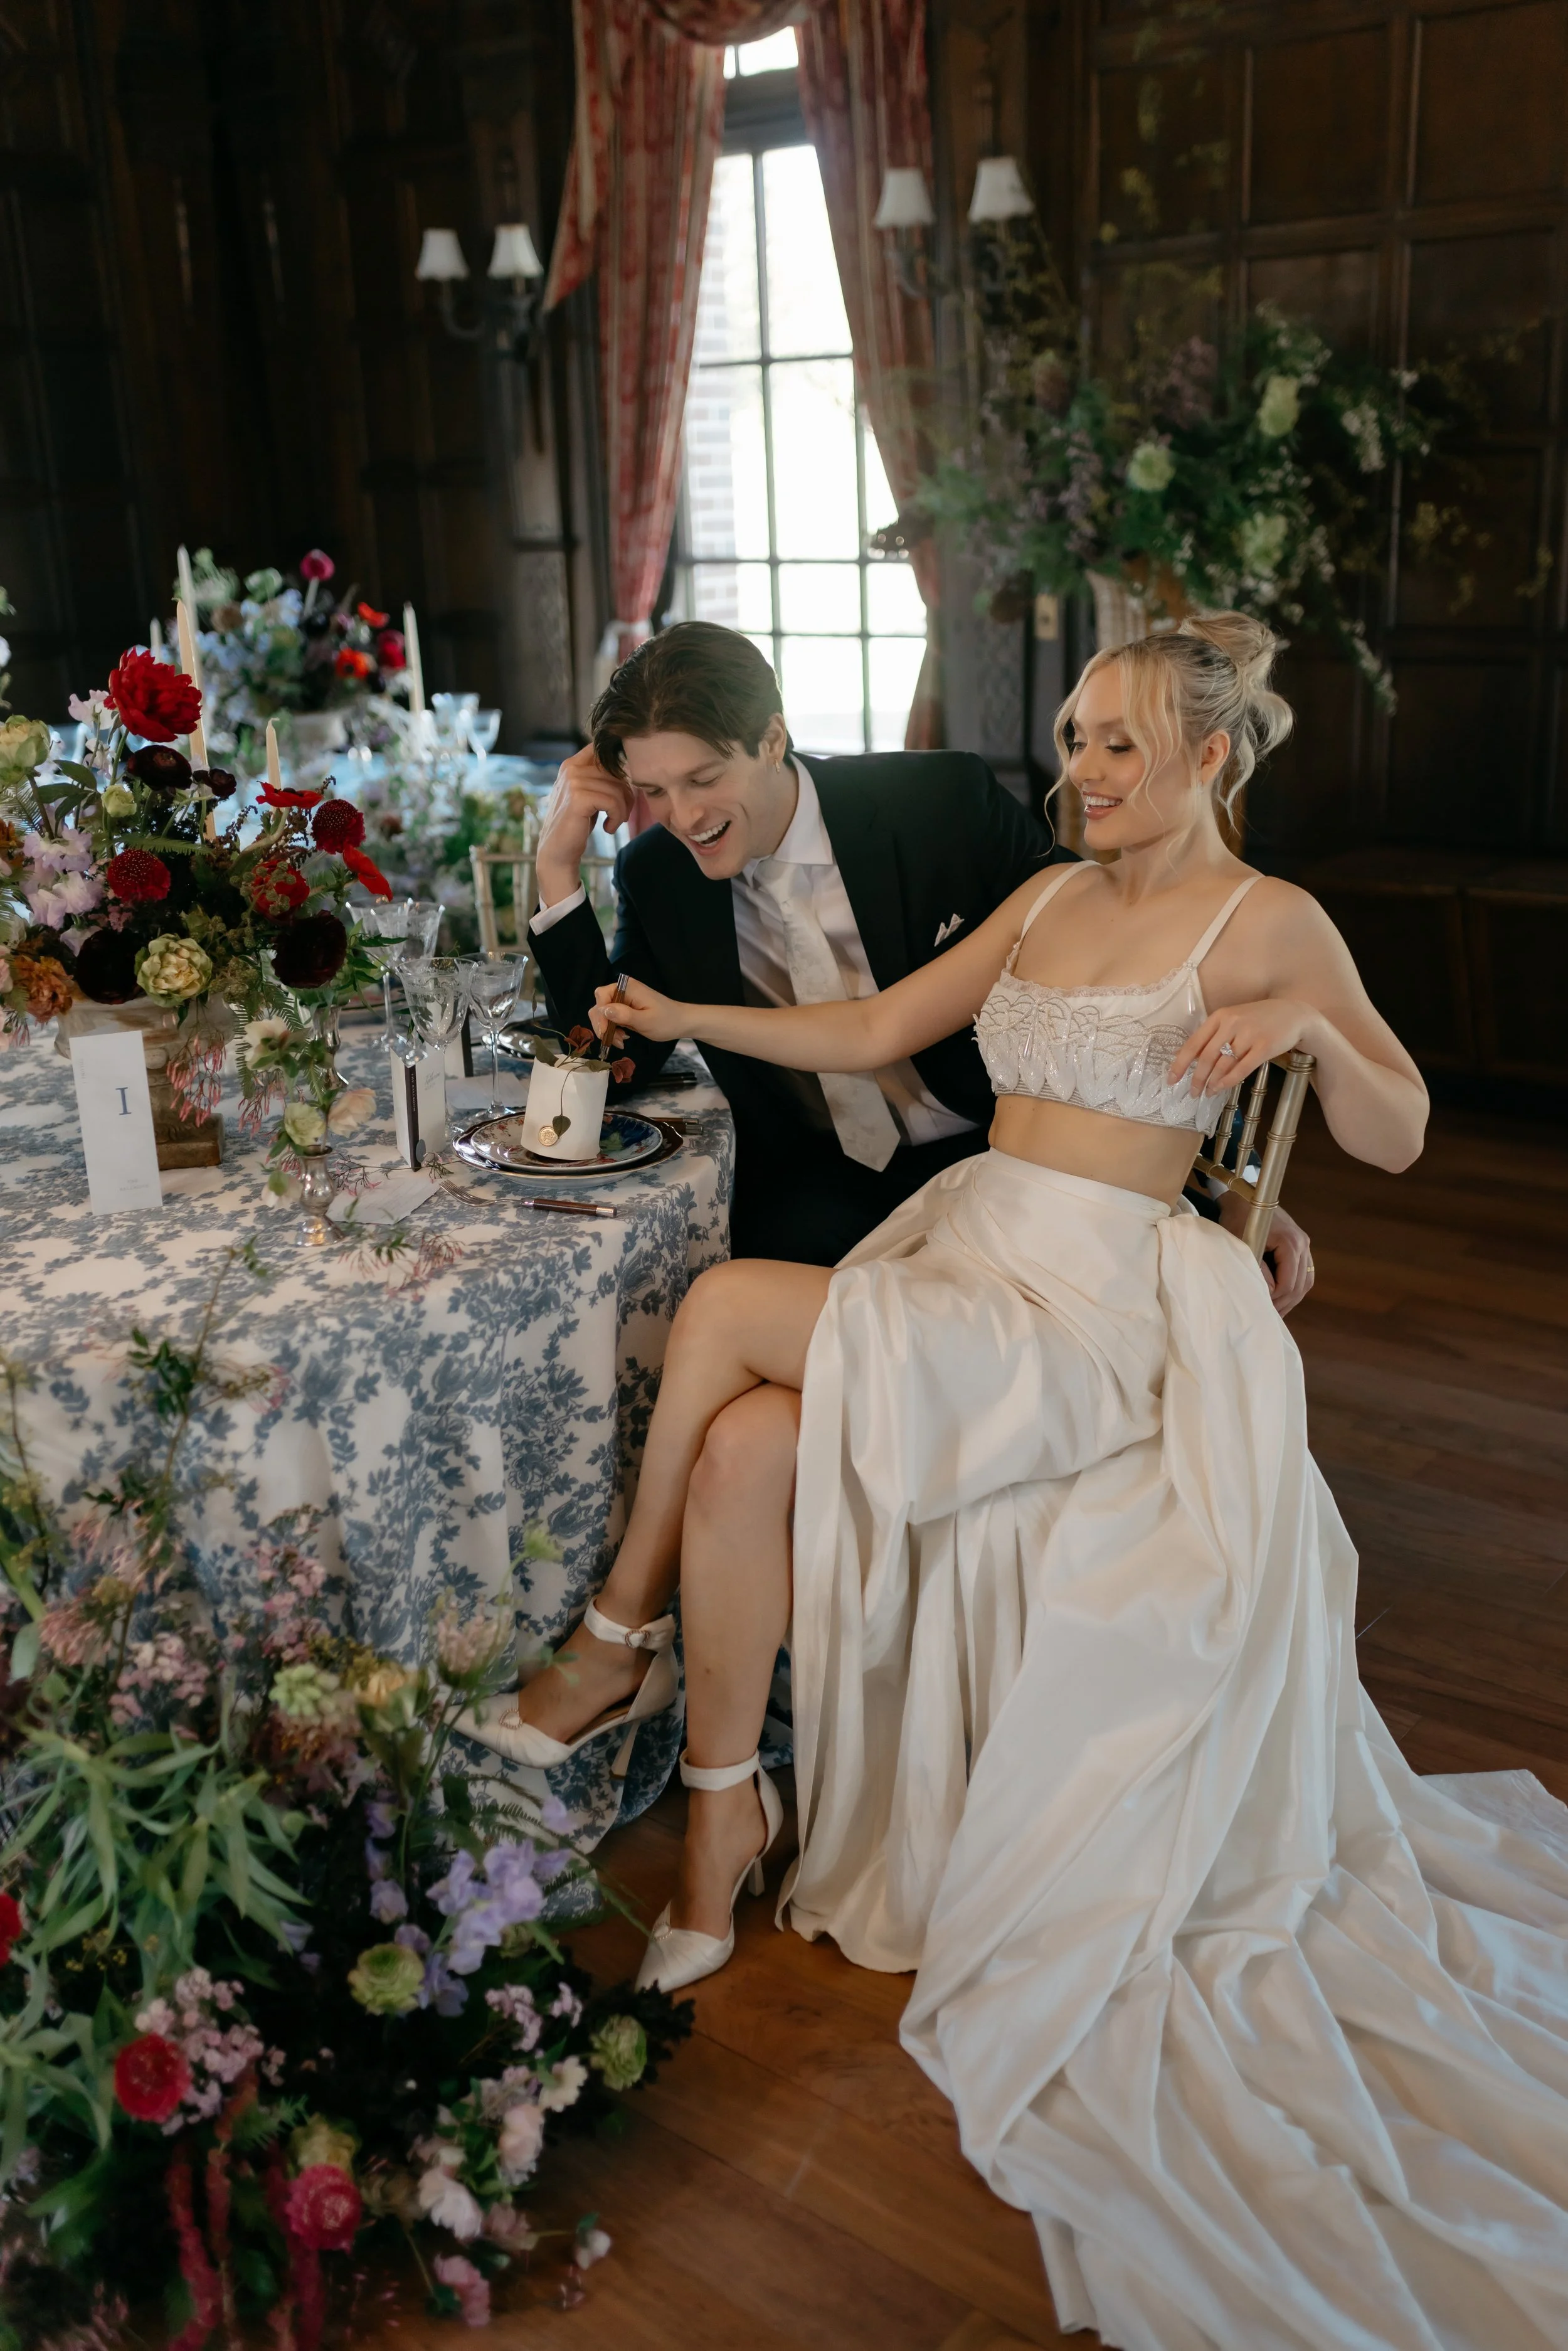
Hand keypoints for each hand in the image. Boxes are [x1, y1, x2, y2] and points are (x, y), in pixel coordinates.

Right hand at [535, 747, 635, 908]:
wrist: (558, 850)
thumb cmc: (578, 823)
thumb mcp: (589, 794)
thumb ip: (601, 777)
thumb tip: (628, 765)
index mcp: (572, 764)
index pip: (603, 751)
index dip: (619, 766)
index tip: (621, 789)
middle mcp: (571, 768)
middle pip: (616, 772)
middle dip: (626, 794)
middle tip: (621, 814)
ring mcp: (573, 781)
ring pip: (618, 788)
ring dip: (623, 810)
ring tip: (614, 822)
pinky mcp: (578, 798)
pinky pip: (613, 802)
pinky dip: (616, 818)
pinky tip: (608, 828)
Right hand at [590, 975, 687, 1048]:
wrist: (680, 1023)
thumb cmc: (666, 1021)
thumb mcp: (645, 1021)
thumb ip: (624, 1015)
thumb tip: (604, 1010)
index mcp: (627, 987)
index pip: (602, 996)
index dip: (600, 1014)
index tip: (605, 1032)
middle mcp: (622, 990)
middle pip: (600, 1004)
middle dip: (603, 1024)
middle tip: (612, 1040)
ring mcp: (623, 1000)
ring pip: (603, 1014)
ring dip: (608, 1029)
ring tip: (620, 1041)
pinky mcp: (625, 1009)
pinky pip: (611, 1018)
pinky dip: (613, 1029)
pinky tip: (622, 1038)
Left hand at [1170, 1000, 1317, 1097]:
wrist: (1294, 1014)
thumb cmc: (1259, 1019)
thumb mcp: (1234, 1019)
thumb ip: (1214, 1036)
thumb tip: (1191, 1060)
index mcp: (1219, 1017)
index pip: (1193, 1043)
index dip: (1180, 1064)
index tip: (1171, 1079)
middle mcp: (1232, 1023)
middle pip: (1206, 1058)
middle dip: (1196, 1079)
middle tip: (1193, 1092)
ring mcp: (1249, 1035)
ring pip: (1222, 1065)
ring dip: (1212, 1083)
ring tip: (1207, 1093)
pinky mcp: (1264, 1047)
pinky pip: (1241, 1069)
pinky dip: (1228, 1082)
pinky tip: (1221, 1088)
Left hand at [1215, 1191, 1314, 1315]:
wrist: (1244, 1197)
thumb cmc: (1238, 1219)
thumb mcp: (1243, 1245)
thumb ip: (1257, 1270)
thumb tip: (1268, 1293)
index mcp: (1291, 1243)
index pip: (1289, 1284)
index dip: (1275, 1299)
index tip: (1260, 1306)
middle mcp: (1303, 1243)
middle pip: (1300, 1285)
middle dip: (1284, 1303)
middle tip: (1268, 1316)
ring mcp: (1305, 1244)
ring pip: (1305, 1281)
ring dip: (1291, 1298)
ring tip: (1276, 1312)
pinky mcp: (1301, 1246)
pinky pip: (1304, 1273)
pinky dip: (1294, 1288)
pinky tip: (1281, 1298)